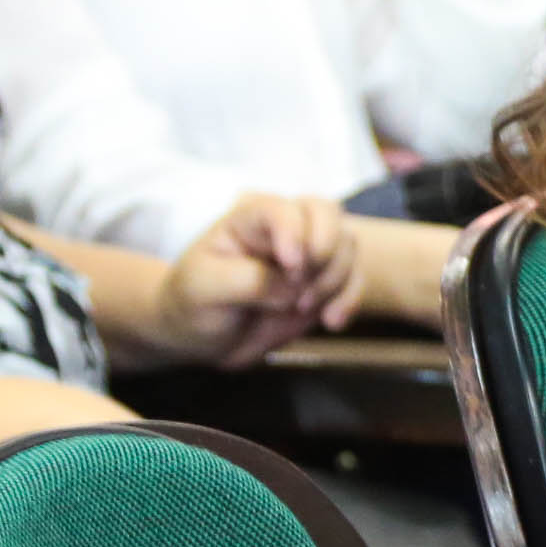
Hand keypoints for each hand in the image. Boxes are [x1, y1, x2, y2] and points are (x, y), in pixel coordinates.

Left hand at [155, 194, 361, 367]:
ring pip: (346, 245)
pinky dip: (350, 299)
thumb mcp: (203, 289)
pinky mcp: (322, 283)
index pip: (280, 210)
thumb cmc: (192, 302)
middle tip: (303, 286)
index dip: (293, 232)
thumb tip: (290, 287)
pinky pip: (353, 280)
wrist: (201, 336)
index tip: (291, 266)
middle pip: (326, 213)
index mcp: (249, 219)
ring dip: (335, 279)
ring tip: (302, 309)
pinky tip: (332, 322)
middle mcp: (284, 229)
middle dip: (326, 249)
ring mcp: (308, 255)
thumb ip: (246, 281)